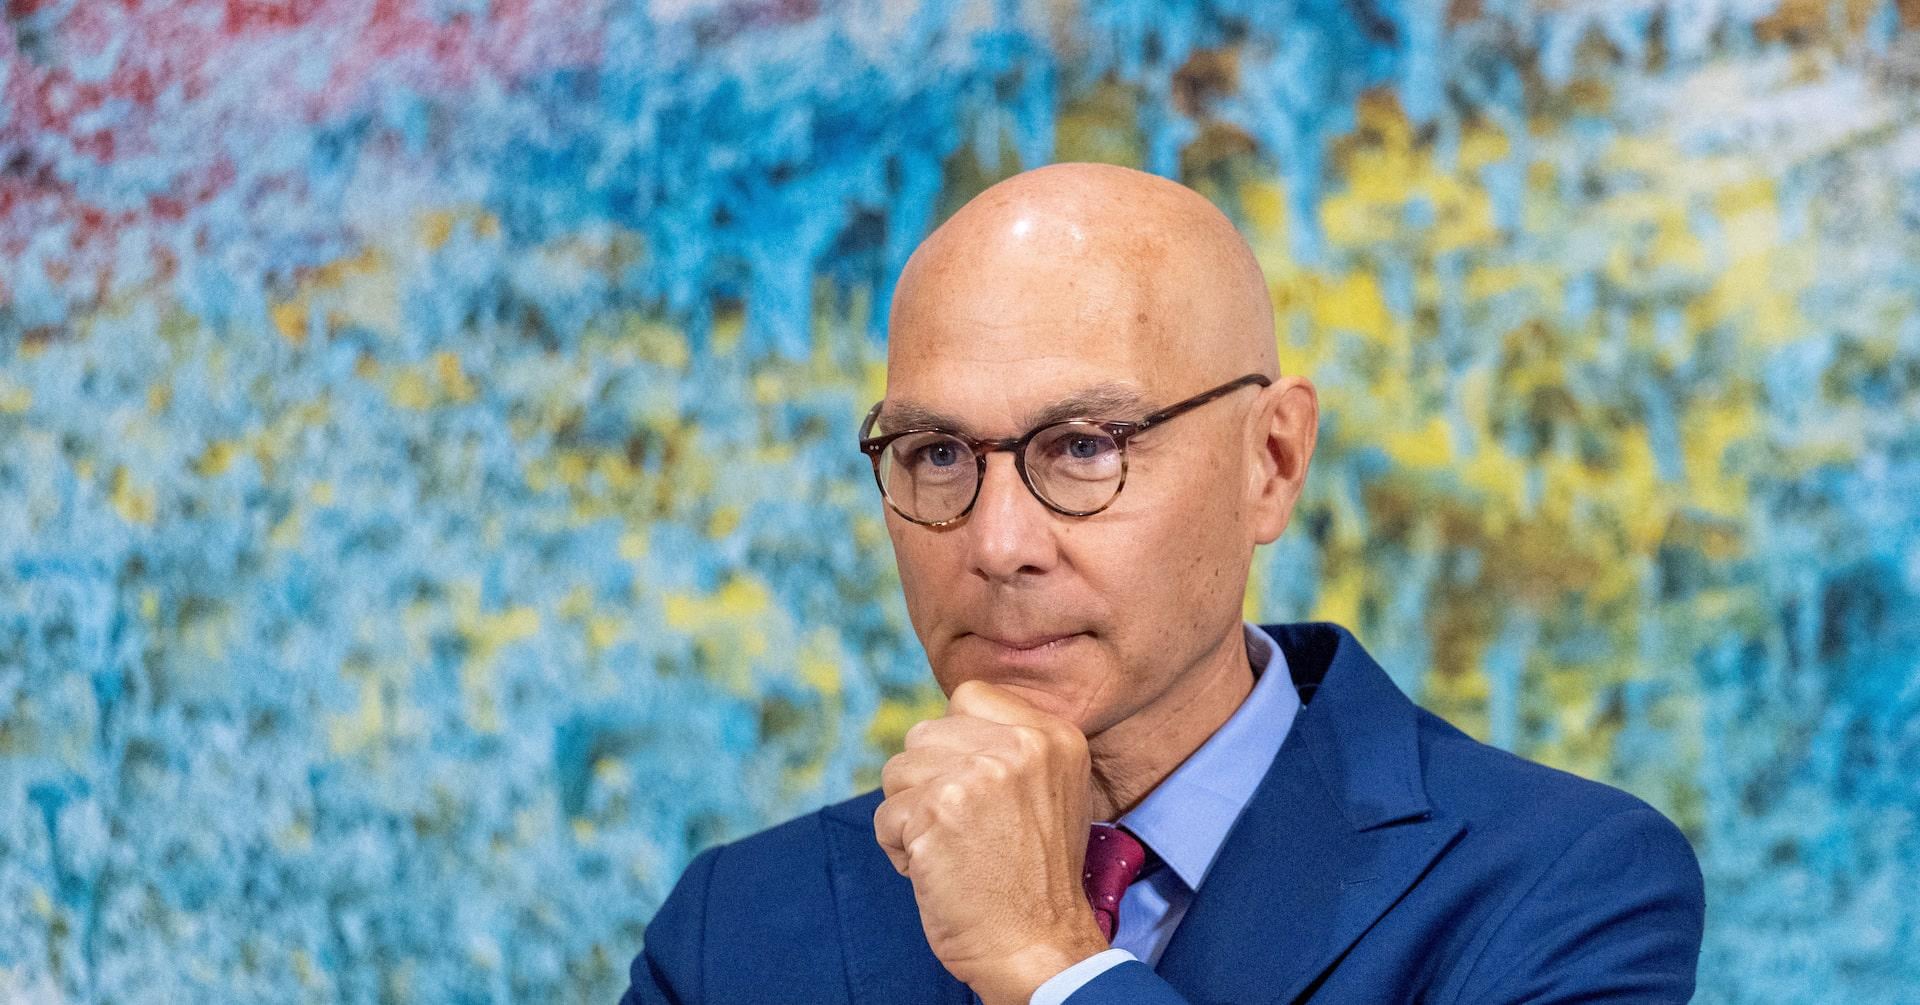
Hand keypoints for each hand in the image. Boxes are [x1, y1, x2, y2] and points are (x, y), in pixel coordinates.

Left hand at [873, 679, 1110, 1004]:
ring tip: (950, 849)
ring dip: (910, 815)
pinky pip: (885, 817)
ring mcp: (977, 775)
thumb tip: (945, 728)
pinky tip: (937, 871)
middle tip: (963, 830)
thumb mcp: (1051, 792)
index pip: (968, 698)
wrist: (1039, 947)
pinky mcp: (937, 811)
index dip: (954, 745)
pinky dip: (899, 849)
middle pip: (924, 734)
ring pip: (897, 771)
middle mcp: (1019, 746)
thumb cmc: (1036, 880)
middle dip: (927, 783)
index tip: (970, 788)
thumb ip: (1009, 749)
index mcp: (1052, 735)